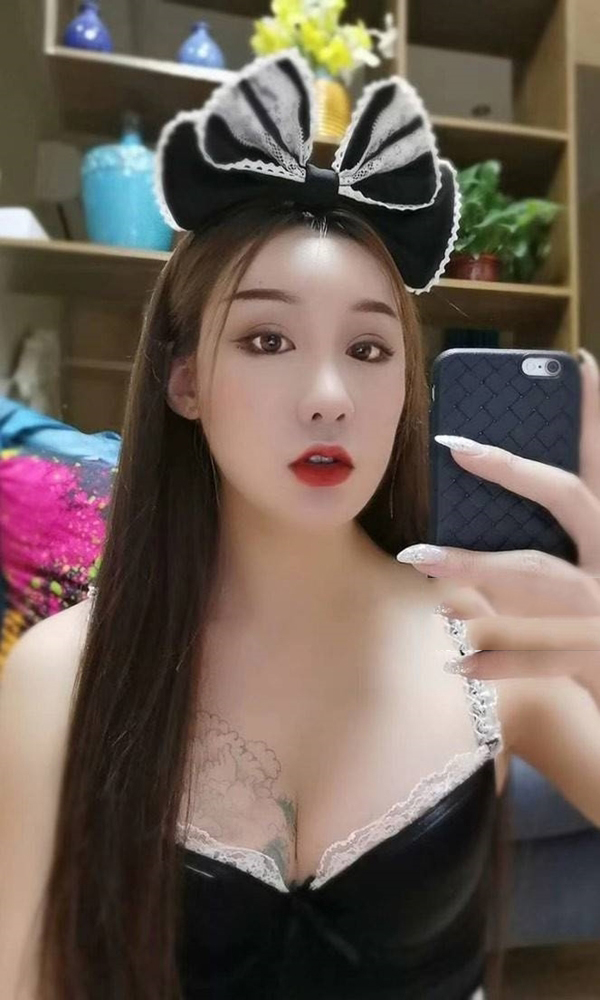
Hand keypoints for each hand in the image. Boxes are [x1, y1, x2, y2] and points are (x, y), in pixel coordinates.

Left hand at [396, 348, 599, 706]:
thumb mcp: (591, 566)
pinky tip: (455, 658)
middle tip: (456, 446)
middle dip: (514, 471)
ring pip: (538, 575)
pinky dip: (495, 659)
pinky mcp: (595, 657)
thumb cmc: (597, 618)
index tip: (579, 362)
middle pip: (569, 498)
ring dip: (476, 565)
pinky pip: (539, 657)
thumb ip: (557, 539)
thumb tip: (484, 508)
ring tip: (419, 558)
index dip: (595, 412)